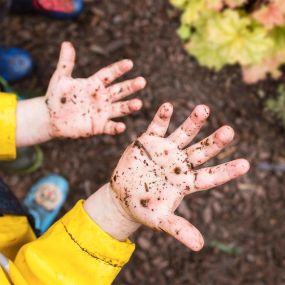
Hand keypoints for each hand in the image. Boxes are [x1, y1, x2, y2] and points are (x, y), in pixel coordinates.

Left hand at [45, 41, 145, 137]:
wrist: (51, 118)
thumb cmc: (56, 97)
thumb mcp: (61, 79)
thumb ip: (66, 63)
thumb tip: (67, 44)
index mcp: (94, 84)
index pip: (109, 74)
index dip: (119, 69)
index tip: (130, 63)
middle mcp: (102, 97)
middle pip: (120, 91)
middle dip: (131, 86)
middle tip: (142, 81)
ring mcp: (102, 112)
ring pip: (119, 108)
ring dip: (129, 106)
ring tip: (138, 103)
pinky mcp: (99, 126)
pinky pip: (110, 127)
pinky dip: (116, 128)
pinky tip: (122, 126)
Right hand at [105, 103, 249, 249]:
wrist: (124, 196)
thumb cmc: (144, 209)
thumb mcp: (161, 220)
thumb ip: (179, 229)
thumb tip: (199, 246)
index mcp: (186, 182)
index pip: (210, 176)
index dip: (227, 171)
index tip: (245, 164)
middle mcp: (180, 163)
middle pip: (201, 151)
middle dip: (214, 142)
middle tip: (229, 132)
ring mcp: (165, 150)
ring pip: (184, 134)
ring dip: (193, 122)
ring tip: (203, 109)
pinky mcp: (149, 141)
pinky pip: (157, 127)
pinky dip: (162, 117)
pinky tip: (168, 107)